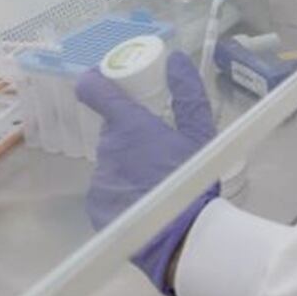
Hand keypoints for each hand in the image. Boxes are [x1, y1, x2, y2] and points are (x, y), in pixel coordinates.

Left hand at [77, 52, 218, 295]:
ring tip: (155, 181)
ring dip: (127, 165)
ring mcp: (99, 177)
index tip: (102, 82)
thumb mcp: (201, 134)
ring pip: (110, 161)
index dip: (95, 82)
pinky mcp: (95, 204)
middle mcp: (107, 147)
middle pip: (112, 131)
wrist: (184, 236)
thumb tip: (176, 59)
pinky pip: (107, 189)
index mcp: (130, 125)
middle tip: (157, 149)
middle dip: (130, 135)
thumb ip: (188, 94)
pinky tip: (143, 201)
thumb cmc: (195, 180)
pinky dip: (121, 191)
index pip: (95, 90)